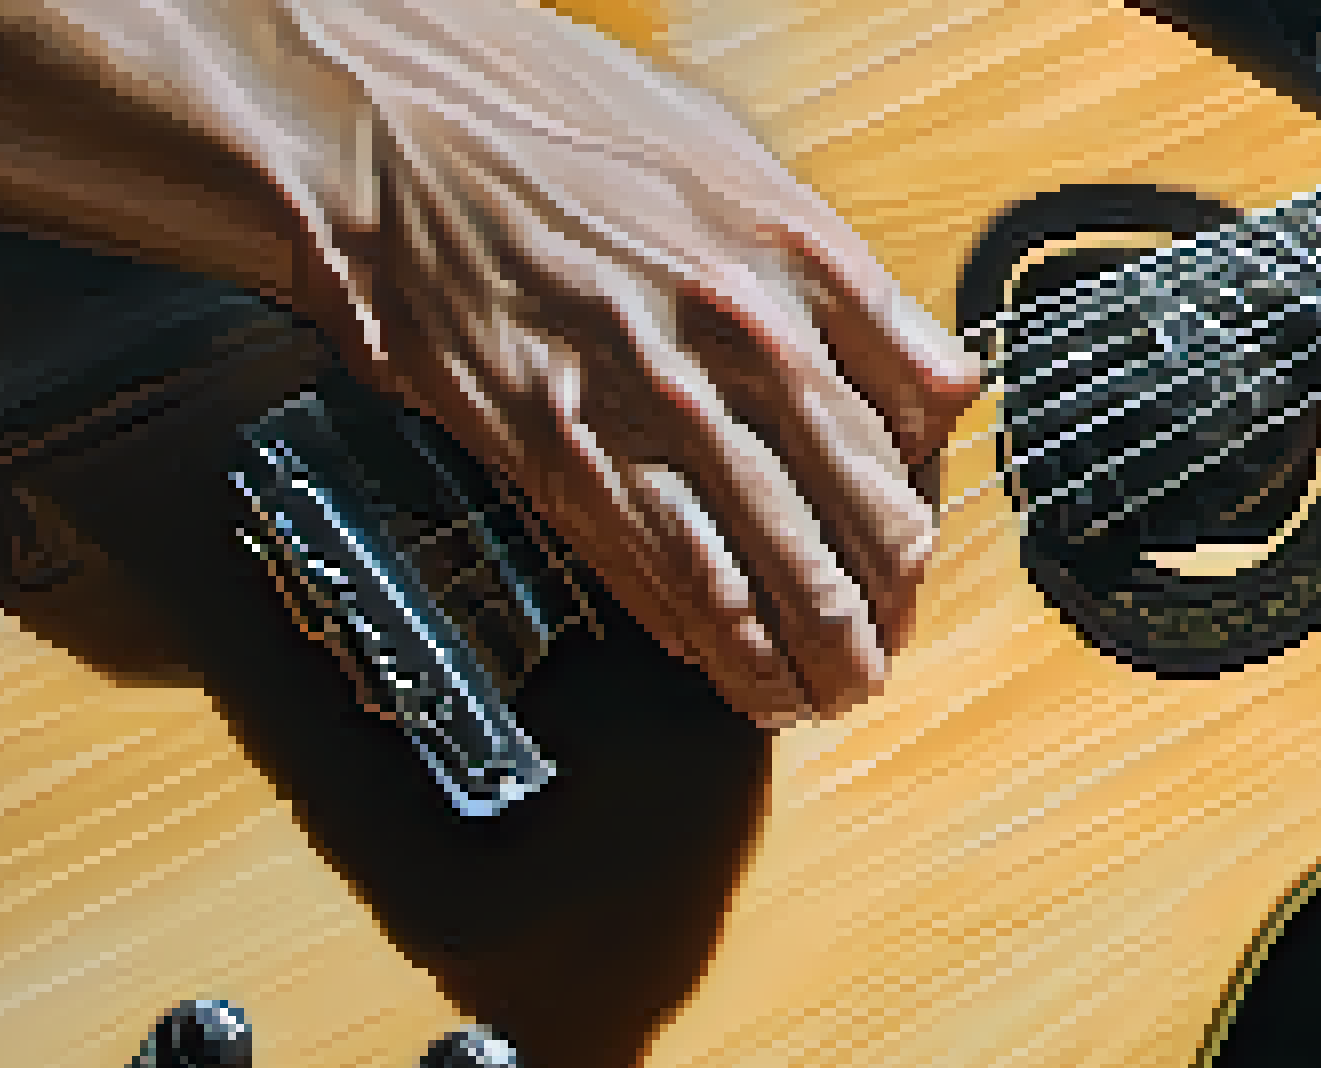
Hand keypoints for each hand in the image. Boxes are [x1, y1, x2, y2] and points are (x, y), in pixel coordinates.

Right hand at [263, 0, 978, 726]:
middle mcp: (747, 340)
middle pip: (866, 520)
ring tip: (831, 693)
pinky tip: (738, 673)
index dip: (929, 496)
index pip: (922, 414)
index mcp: (800, 257)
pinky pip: (672, 582)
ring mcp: (658, 408)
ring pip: (778, 577)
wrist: (392, 130)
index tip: (915, 532)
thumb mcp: (731, 155)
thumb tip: (911, 365)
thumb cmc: (547, 122)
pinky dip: (717, 644)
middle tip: (887, 643)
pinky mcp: (568, 459)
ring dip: (818, 657)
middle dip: (888, 608)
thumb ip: (830, 268)